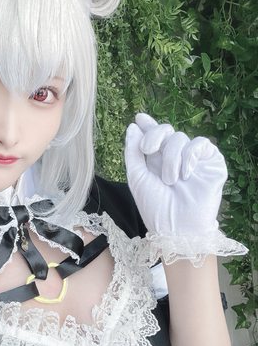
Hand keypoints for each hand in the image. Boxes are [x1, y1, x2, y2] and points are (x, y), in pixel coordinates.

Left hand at [124, 113, 227, 235]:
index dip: (148, 125)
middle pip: (166, 130)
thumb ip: (133, 151)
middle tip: (148, 150)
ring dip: (171, 158)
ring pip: (181, 137)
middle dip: (154, 136)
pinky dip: (190, 156)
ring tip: (170, 181)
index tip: (139, 117)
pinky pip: (201, 144)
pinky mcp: (211, 163)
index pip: (154, 136)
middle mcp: (174, 158)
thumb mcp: (137, 177)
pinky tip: (185, 174)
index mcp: (156, 161)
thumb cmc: (155, 208)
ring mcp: (193, 160)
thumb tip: (133, 126)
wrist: (177, 228)